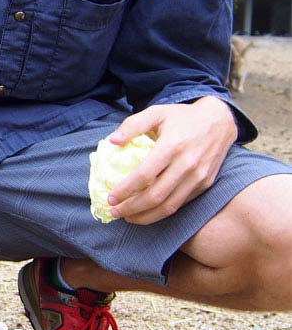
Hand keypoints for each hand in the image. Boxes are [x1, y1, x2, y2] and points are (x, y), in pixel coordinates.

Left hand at [108, 97, 238, 222]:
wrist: (219, 121)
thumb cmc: (183, 117)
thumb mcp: (157, 112)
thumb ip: (133, 124)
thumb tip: (113, 141)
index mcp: (172, 145)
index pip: (144, 176)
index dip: (125, 190)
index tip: (111, 197)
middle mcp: (186, 164)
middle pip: (155, 196)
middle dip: (132, 208)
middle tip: (116, 211)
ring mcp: (197, 177)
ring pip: (168, 206)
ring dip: (145, 216)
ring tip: (129, 217)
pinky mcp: (203, 185)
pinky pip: (180, 204)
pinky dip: (161, 212)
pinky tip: (148, 212)